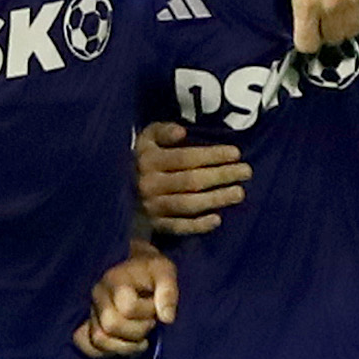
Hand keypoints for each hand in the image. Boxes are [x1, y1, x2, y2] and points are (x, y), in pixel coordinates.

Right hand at [74, 248, 176, 358]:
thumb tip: (166, 319)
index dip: (147, 312)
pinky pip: (87, 345)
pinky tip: (125, 346)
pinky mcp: (88, 325)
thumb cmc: (151, 272)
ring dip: (125, 346)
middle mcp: (98, 295)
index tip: (155, 306)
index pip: (128, 307)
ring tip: (140, 339)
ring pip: (98, 339)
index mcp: (114, 279)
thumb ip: (168, 291)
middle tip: (149, 323)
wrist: (135, 270)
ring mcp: (91, 312)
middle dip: (137, 331)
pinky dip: (107, 351)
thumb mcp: (165, 270)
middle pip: (111, 325)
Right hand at [135, 120, 250, 237]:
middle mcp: (149, 184)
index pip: (186, 158)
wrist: (112, 188)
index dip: (212, 155)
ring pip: (188, 204)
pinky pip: (177, 227)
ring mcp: (150, 207)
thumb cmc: (139, 159)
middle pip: (191, 181)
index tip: (236, 153)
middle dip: (222, 176)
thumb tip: (181, 131)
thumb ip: (161, 131)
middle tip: (246, 171)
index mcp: (148, 161)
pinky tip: (216, 220)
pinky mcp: (152, 225)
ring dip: (216, 199)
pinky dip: (197, 226)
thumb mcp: (145, 139)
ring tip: (239, 193)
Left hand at [281, 0, 358, 51]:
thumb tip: (303, 20)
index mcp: (304, 3)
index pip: (307, 44)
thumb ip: (297, 2)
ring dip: (350, 25)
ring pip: (355, 30)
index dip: (308, 42)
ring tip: (345, 13)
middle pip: (334, 39)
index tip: (309, 35)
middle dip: (329, 33)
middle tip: (328, 21)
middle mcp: (329, 4)